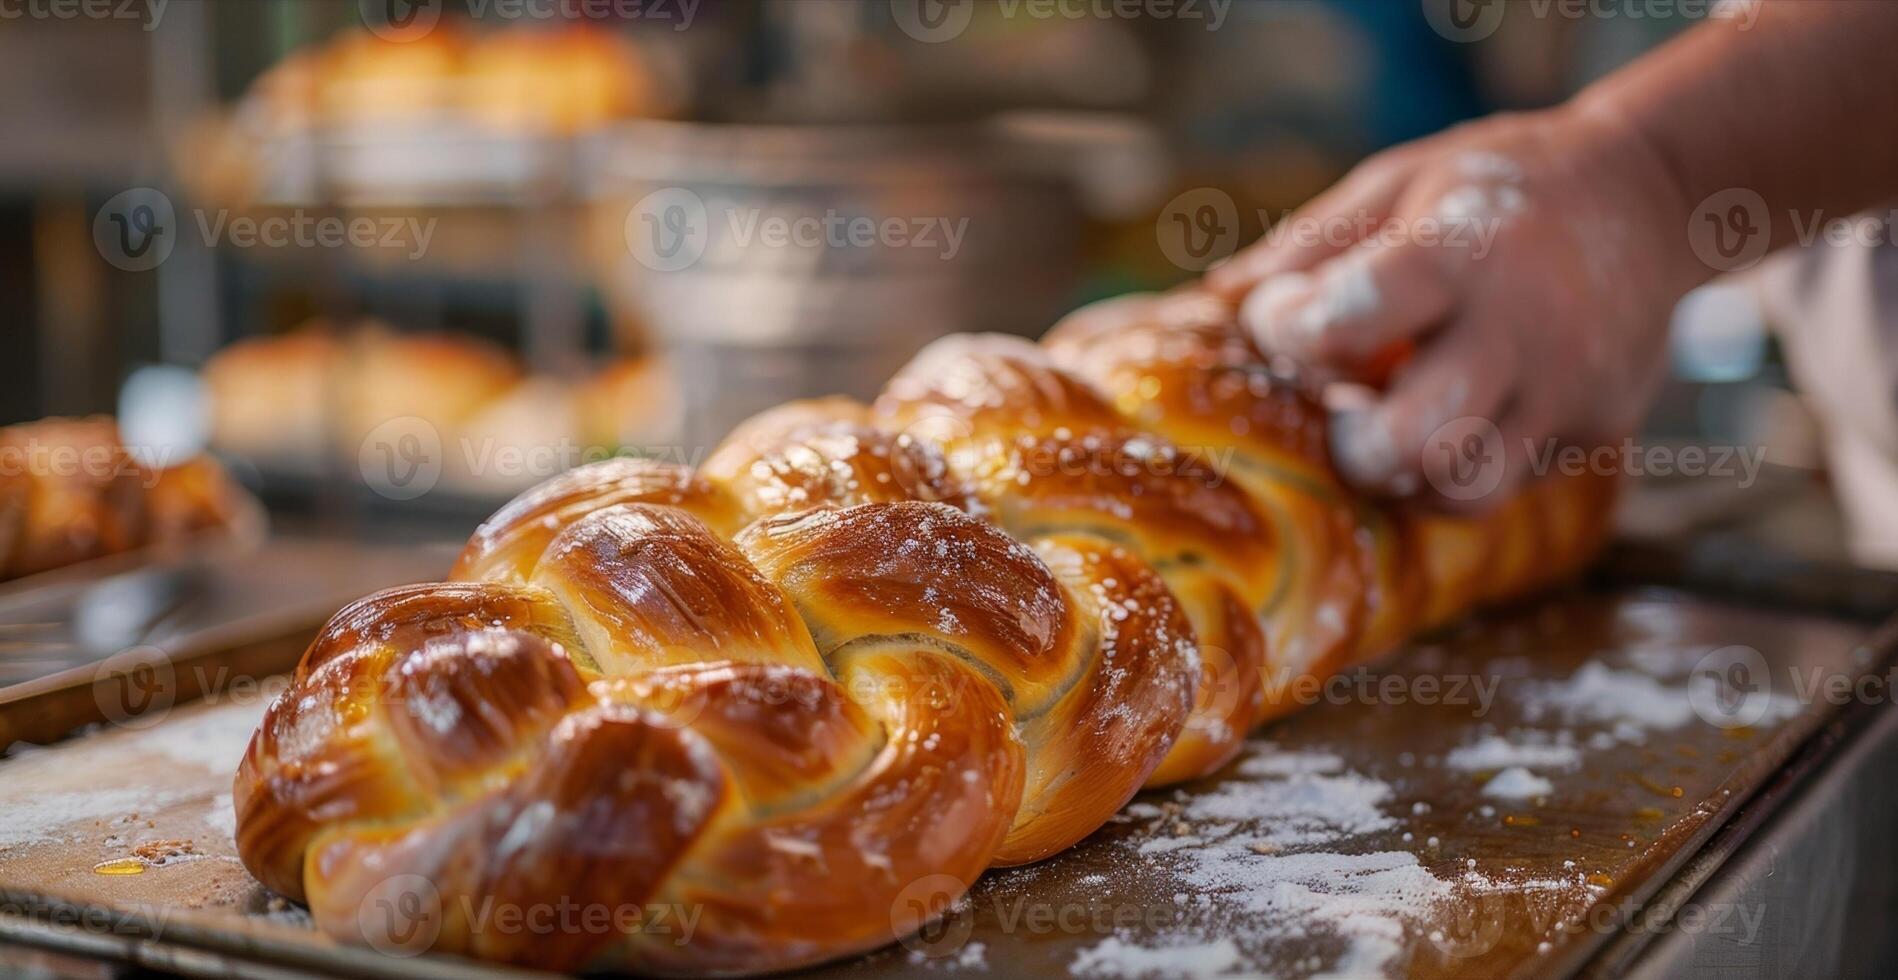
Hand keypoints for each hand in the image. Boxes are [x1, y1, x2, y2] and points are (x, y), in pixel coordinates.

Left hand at [1205, 105, 1701, 510]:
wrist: (1649, 195)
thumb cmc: (1500, 188)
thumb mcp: (1401, 181)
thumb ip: (1309, 246)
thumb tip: (1220, 302)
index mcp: (1460, 251)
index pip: (1347, 318)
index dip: (1288, 330)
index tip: (1281, 318)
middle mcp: (1520, 330)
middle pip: (1412, 440)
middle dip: (1348, 443)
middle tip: (1337, 410)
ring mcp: (1566, 390)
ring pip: (1462, 489)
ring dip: (1401, 474)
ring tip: (1385, 422)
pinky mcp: (1595, 430)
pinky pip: (1506, 481)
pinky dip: (1453, 469)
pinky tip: (1443, 418)